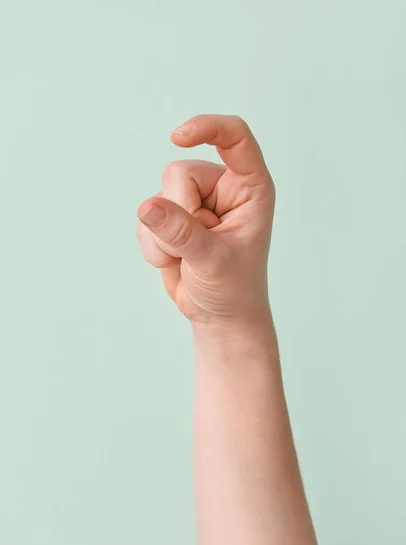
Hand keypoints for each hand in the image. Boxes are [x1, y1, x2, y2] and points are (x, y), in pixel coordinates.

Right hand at [137, 114, 274, 325]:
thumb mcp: (213, 261)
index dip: (207, 128)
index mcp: (249, 188)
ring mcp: (193, 203)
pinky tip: (175, 262)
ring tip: (188, 259)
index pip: (234, 138)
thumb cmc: (233, 287)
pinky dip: (154, 247)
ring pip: (158, 196)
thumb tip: (147, 206)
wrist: (219, 315)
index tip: (177, 136)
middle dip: (178, 213)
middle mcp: (221, 189)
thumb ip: (182, 232)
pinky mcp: (170, 219)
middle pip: (179, 173)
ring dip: (165, 236)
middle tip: (195, 245)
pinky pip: (146, 219)